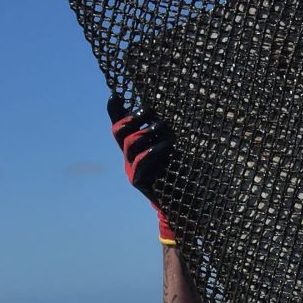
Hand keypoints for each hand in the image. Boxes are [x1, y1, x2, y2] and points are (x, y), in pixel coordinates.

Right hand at [107, 95, 175, 243]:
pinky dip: (153, 150)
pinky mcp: (139, 183)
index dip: (115, 112)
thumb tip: (169, 112)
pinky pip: (140, 161)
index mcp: (136, 148)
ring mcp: (132, 171)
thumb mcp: (177, 149)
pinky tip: (168, 146)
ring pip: (130, 144)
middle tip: (152, 113)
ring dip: (148, 132)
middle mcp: (130, 158)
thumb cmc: (184, 174)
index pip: (120, 127)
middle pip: (119, 132)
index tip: (116, 96)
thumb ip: (168, 134)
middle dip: (134, 118)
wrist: (188, 206)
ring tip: (165, 129)